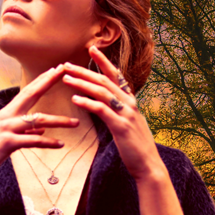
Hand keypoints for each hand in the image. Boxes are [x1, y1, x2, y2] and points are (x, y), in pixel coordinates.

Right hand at [0, 65, 78, 185]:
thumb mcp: (7, 137)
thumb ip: (25, 132)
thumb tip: (41, 130)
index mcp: (7, 112)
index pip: (27, 91)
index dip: (42, 79)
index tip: (55, 69)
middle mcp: (7, 116)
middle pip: (31, 94)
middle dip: (48, 81)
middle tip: (64, 70)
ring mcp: (7, 128)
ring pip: (38, 120)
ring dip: (59, 121)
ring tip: (76, 123)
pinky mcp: (8, 143)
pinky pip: (33, 141)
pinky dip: (48, 142)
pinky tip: (60, 144)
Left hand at [61, 46, 163, 180]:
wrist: (149, 165)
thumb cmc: (135, 146)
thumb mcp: (128, 123)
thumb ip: (118, 111)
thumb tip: (106, 103)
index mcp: (131, 101)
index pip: (116, 75)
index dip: (104, 61)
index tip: (92, 49)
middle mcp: (130, 104)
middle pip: (105, 80)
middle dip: (84, 71)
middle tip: (67, 65)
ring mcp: (127, 114)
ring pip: (102, 92)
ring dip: (82, 83)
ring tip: (66, 79)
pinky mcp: (121, 127)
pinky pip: (102, 110)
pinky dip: (87, 102)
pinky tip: (75, 99)